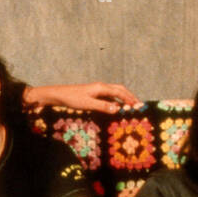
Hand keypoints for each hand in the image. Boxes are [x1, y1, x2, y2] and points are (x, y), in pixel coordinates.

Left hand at [25, 82, 141, 113]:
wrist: (58, 95)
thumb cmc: (72, 98)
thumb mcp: (88, 104)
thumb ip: (103, 106)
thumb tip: (118, 109)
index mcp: (101, 87)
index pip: (121, 92)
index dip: (130, 98)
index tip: (139, 106)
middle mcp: (101, 87)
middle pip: (120, 89)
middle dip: (130, 96)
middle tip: (139, 105)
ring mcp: (97, 90)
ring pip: (115, 92)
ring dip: (124, 98)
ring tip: (131, 106)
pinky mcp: (94, 94)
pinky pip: (109, 96)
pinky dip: (116, 100)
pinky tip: (117, 107)